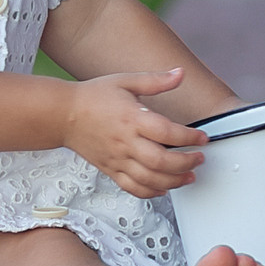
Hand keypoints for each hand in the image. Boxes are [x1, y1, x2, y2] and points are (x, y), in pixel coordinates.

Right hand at [64, 68, 206, 197]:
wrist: (63, 115)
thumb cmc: (93, 97)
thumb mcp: (126, 81)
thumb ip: (156, 80)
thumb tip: (180, 73)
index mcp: (132, 119)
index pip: (167, 132)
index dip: (189, 137)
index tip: (202, 138)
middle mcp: (126, 142)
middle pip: (161, 161)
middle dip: (186, 163)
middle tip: (199, 159)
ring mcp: (117, 159)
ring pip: (149, 179)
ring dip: (173, 181)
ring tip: (189, 176)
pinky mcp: (110, 170)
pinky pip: (132, 188)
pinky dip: (150, 192)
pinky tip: (163, 188)